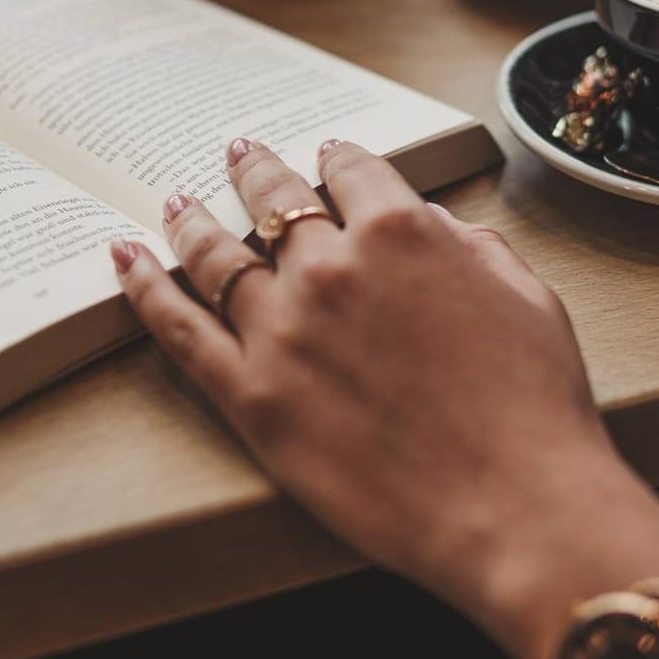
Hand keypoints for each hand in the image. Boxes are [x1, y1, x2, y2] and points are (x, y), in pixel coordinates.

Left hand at [111, 138, 658, 658]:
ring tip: (176, 198)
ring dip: (191, 220)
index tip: (326, 155)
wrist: (514, 505)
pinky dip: (145, 289)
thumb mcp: (524, 296)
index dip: (337, 159)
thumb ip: (471, 247)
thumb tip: (435, 228)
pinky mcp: (251, 398)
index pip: (353, 173)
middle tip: (237, 152)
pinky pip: (181, 332)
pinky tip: (124, 260)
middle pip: (274, 204)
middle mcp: (330, 269)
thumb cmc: (533, 406)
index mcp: (402, 232)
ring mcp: (282, 331)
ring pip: (216, 258)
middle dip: (255, 172)